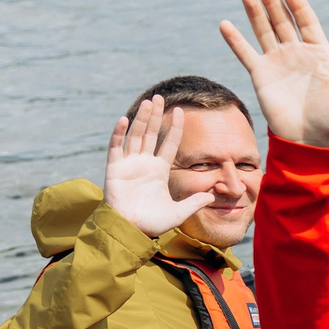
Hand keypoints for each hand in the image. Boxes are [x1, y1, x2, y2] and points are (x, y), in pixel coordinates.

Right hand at [100, 96, 212, 238]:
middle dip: (156, 116)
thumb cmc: (153, 223)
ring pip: (136, 136)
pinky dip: (119, 134)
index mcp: (159, 170)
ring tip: (148, 102)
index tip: (181, 111)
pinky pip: (116, 147)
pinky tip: (124, 120)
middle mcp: (144, 163)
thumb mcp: (179, 212)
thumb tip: (213, 194)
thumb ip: (195, 202)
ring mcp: (129, 164)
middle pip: (151, 134)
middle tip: (160, 97)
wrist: (131, 231)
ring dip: (141, 119)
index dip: (174, 128)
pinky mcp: (114, 169)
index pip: (169, 143)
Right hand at [219, 0, 328, 147]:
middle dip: (272, 0)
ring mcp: (277, 61)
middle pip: (282, 20)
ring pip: (264, 31)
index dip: (297, 4)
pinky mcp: (261, 75)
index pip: (306, 21)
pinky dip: (235, 40)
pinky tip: (225, 25)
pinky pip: (246, 54)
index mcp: (318, 52)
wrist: (310, 140)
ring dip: (255, 12)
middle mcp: (297, 52)